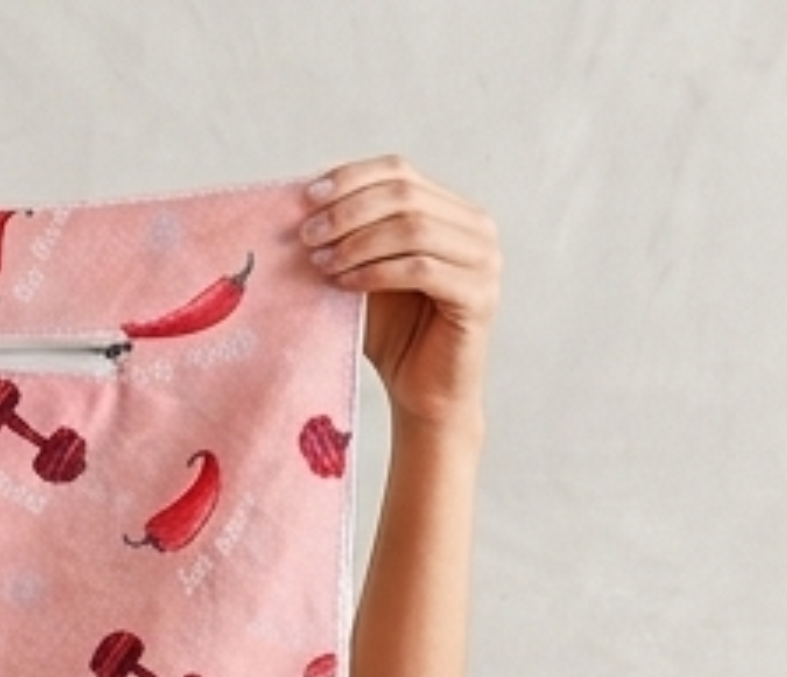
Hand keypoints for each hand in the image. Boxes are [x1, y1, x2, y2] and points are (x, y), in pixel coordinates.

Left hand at [299, 157, 499, 425]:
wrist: (423, 396)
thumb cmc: (394, 336)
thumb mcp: (366, 273)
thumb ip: (351, 235)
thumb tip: (303, 201)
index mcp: (451, 210)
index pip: (399, 171)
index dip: (351, 178)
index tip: (307, 198)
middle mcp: (476, 227)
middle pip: (405, 194)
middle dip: (348, 211)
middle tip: (308, 235)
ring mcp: (484, 260)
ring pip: (412, 228)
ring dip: (358, 242)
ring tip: (320, 262)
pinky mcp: (479, 295)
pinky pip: (420, 270)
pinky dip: (376, 272)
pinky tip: (344, 284)